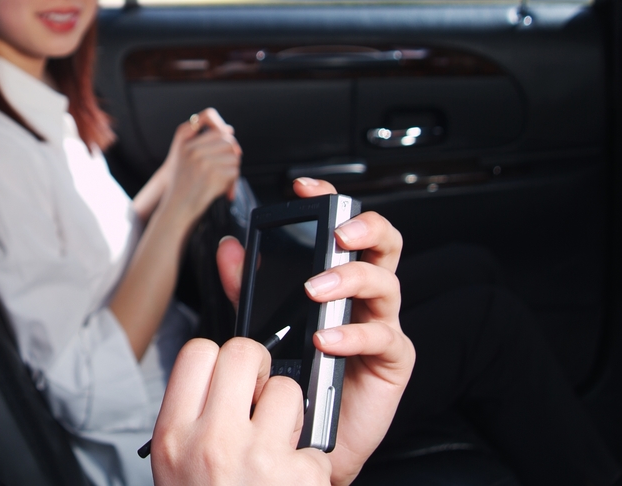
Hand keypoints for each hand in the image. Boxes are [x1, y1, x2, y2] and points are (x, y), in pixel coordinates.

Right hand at [151, 337, 332, 485]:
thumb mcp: (176, 466)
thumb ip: (192, 419)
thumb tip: (221, 375)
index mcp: (174, 435)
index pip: (196, 352)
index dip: (218, 358)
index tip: (227, 376)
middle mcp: (211, 440)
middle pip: (243, 353)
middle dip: (260, 368)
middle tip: (261, 394)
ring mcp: (257, 457)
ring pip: (289, 390)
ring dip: (292, 416)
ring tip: (279, 447)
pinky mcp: (298, 476)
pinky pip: (317, 443)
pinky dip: (312, 464)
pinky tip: (293, 483)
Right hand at [159, 108, 241, 220]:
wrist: (177, 207)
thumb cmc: (182, 184)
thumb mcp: (183, 156)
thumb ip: (202, 141)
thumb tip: (230, 129)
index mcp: (184, 141)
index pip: (208, 117)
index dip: (221, 125)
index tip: (227, 136)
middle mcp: (192, 149)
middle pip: (227, 139)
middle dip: (230, 153)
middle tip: (224, 167)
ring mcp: (202, 161)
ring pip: (234, 156)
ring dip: (232, 169)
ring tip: (220, 180)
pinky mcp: (213, 175)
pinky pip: (235, 172)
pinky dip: (232, 183)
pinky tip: (220, 188)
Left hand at [214, 178, 413, 485]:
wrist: (307, 435)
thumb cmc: (293, 374)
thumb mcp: (262, 323)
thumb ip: (247, 286)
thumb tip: (229, 248)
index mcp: (337, 276)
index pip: (340, 226)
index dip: (329, 198)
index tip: (304, 186)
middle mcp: (364, 295)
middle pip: (383, 242)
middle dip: (362, 227)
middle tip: (338, 234)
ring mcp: (381, 323)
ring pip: (386, 282)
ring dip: (350, 279)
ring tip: (316, 291)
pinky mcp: (392, 359)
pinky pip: (383, 337)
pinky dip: (352, 335)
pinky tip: (326, 339)